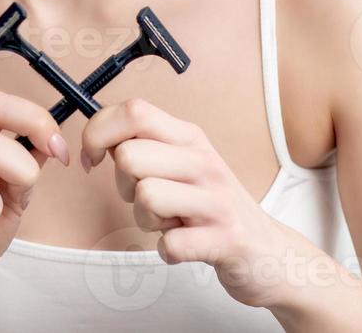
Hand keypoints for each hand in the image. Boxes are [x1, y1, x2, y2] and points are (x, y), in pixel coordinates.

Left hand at [80, 96, 293, 309]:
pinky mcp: (224, 239)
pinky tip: (185, 245)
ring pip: (145, 197)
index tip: (94, 158)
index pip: (134, 111)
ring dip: (146, 220)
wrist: (268, 250)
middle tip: (145, 199)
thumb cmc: (210, 205)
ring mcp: (216, 199)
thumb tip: (99, 138)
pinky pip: (169, 244)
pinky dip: (168, 251)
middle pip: (129, 156)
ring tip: (170, 222)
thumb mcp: (182, 162)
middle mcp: (203, 160)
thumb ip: (145, 145)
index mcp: (189, 136)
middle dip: (122, 185)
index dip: (99, 132)